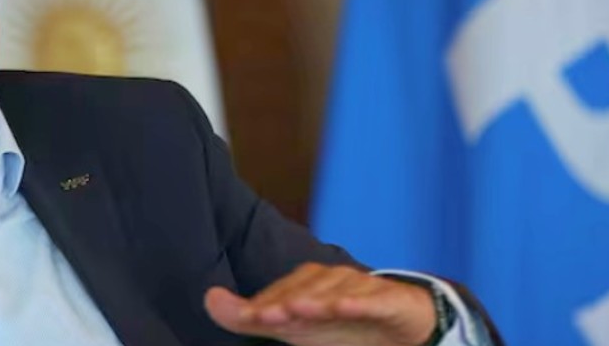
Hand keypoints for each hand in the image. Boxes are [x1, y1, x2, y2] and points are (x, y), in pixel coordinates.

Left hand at [204, 263, 437, 345]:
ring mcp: (359, 288)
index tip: (247, 317)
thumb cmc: (338, 324)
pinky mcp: (388, 300)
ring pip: (336, 294)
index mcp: (305, 284)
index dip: (264, 306)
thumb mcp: (293, 329)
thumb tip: (209, 299)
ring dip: (317, 301)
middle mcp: (330, 280)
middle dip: (285, 303)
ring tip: (297, 311)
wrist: (400, 326)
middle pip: (305, 292)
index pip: (279, 294)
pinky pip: (372, 300)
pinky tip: (345, 308)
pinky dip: (358, 302)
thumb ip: (249, 318)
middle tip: (265, 316)